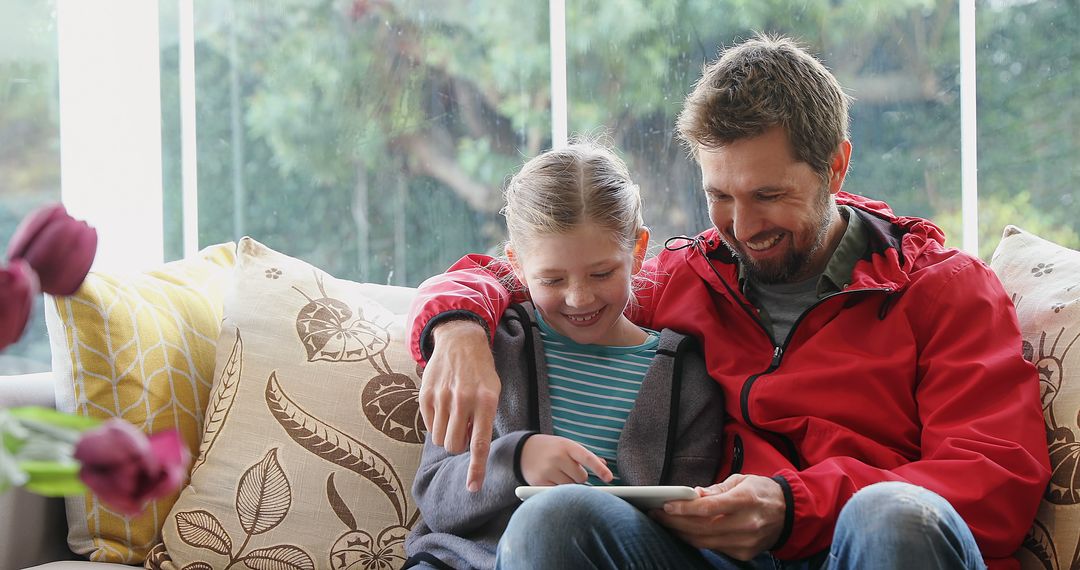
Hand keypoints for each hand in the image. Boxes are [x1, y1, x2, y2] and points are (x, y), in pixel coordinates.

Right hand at [419, 319, 501, 491]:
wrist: (460, 341)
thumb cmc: (480, 370)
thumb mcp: (493, 391)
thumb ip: (485, 419)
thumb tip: (471, 447)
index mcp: (486, 401)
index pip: (480, 444)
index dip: (476, 469)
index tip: (473, 488)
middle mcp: (463, 400)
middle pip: (454, 445)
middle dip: (458, 445)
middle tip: (463, 430)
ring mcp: (442, 397)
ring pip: (439, 438)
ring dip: (446, 434)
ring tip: (454, 416)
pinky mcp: (425, 395)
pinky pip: (428, 425)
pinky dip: (436, 423)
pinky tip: (443, 406)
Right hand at [520, 434, 612, 485]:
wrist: (522, 450)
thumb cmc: (550, 448)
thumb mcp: (566, 446)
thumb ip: (585, 455)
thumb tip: (604, 464)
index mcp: (567, 446)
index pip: (587, 458)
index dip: (599, 469)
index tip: (609, 478)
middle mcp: (557, 457)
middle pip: (581, 478)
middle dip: (579, 477)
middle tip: (569, 470)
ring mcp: (548, 470)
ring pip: (570, 487)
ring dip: (569, 485)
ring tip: (558, 474)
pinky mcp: (539, 483)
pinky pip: (558, 493)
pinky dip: (558, 490)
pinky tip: (551, 481)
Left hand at [651, 474, 785, 560]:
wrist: (791, 513)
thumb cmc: (762, 492)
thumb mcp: (741, 480)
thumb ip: (716, 489)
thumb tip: (693, 495)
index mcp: (746, 500)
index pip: (709, 508)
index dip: (684, 508)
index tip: (666, 505)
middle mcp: (747, 523)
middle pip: (702, 527)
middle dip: (675, 521)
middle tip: (656, 514)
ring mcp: (746, 541)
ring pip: (705, 541)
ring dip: (681, 533)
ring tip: (665, 523)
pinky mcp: (744, 553)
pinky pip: (714, 548)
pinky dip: (696, 540)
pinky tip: (683, 531)